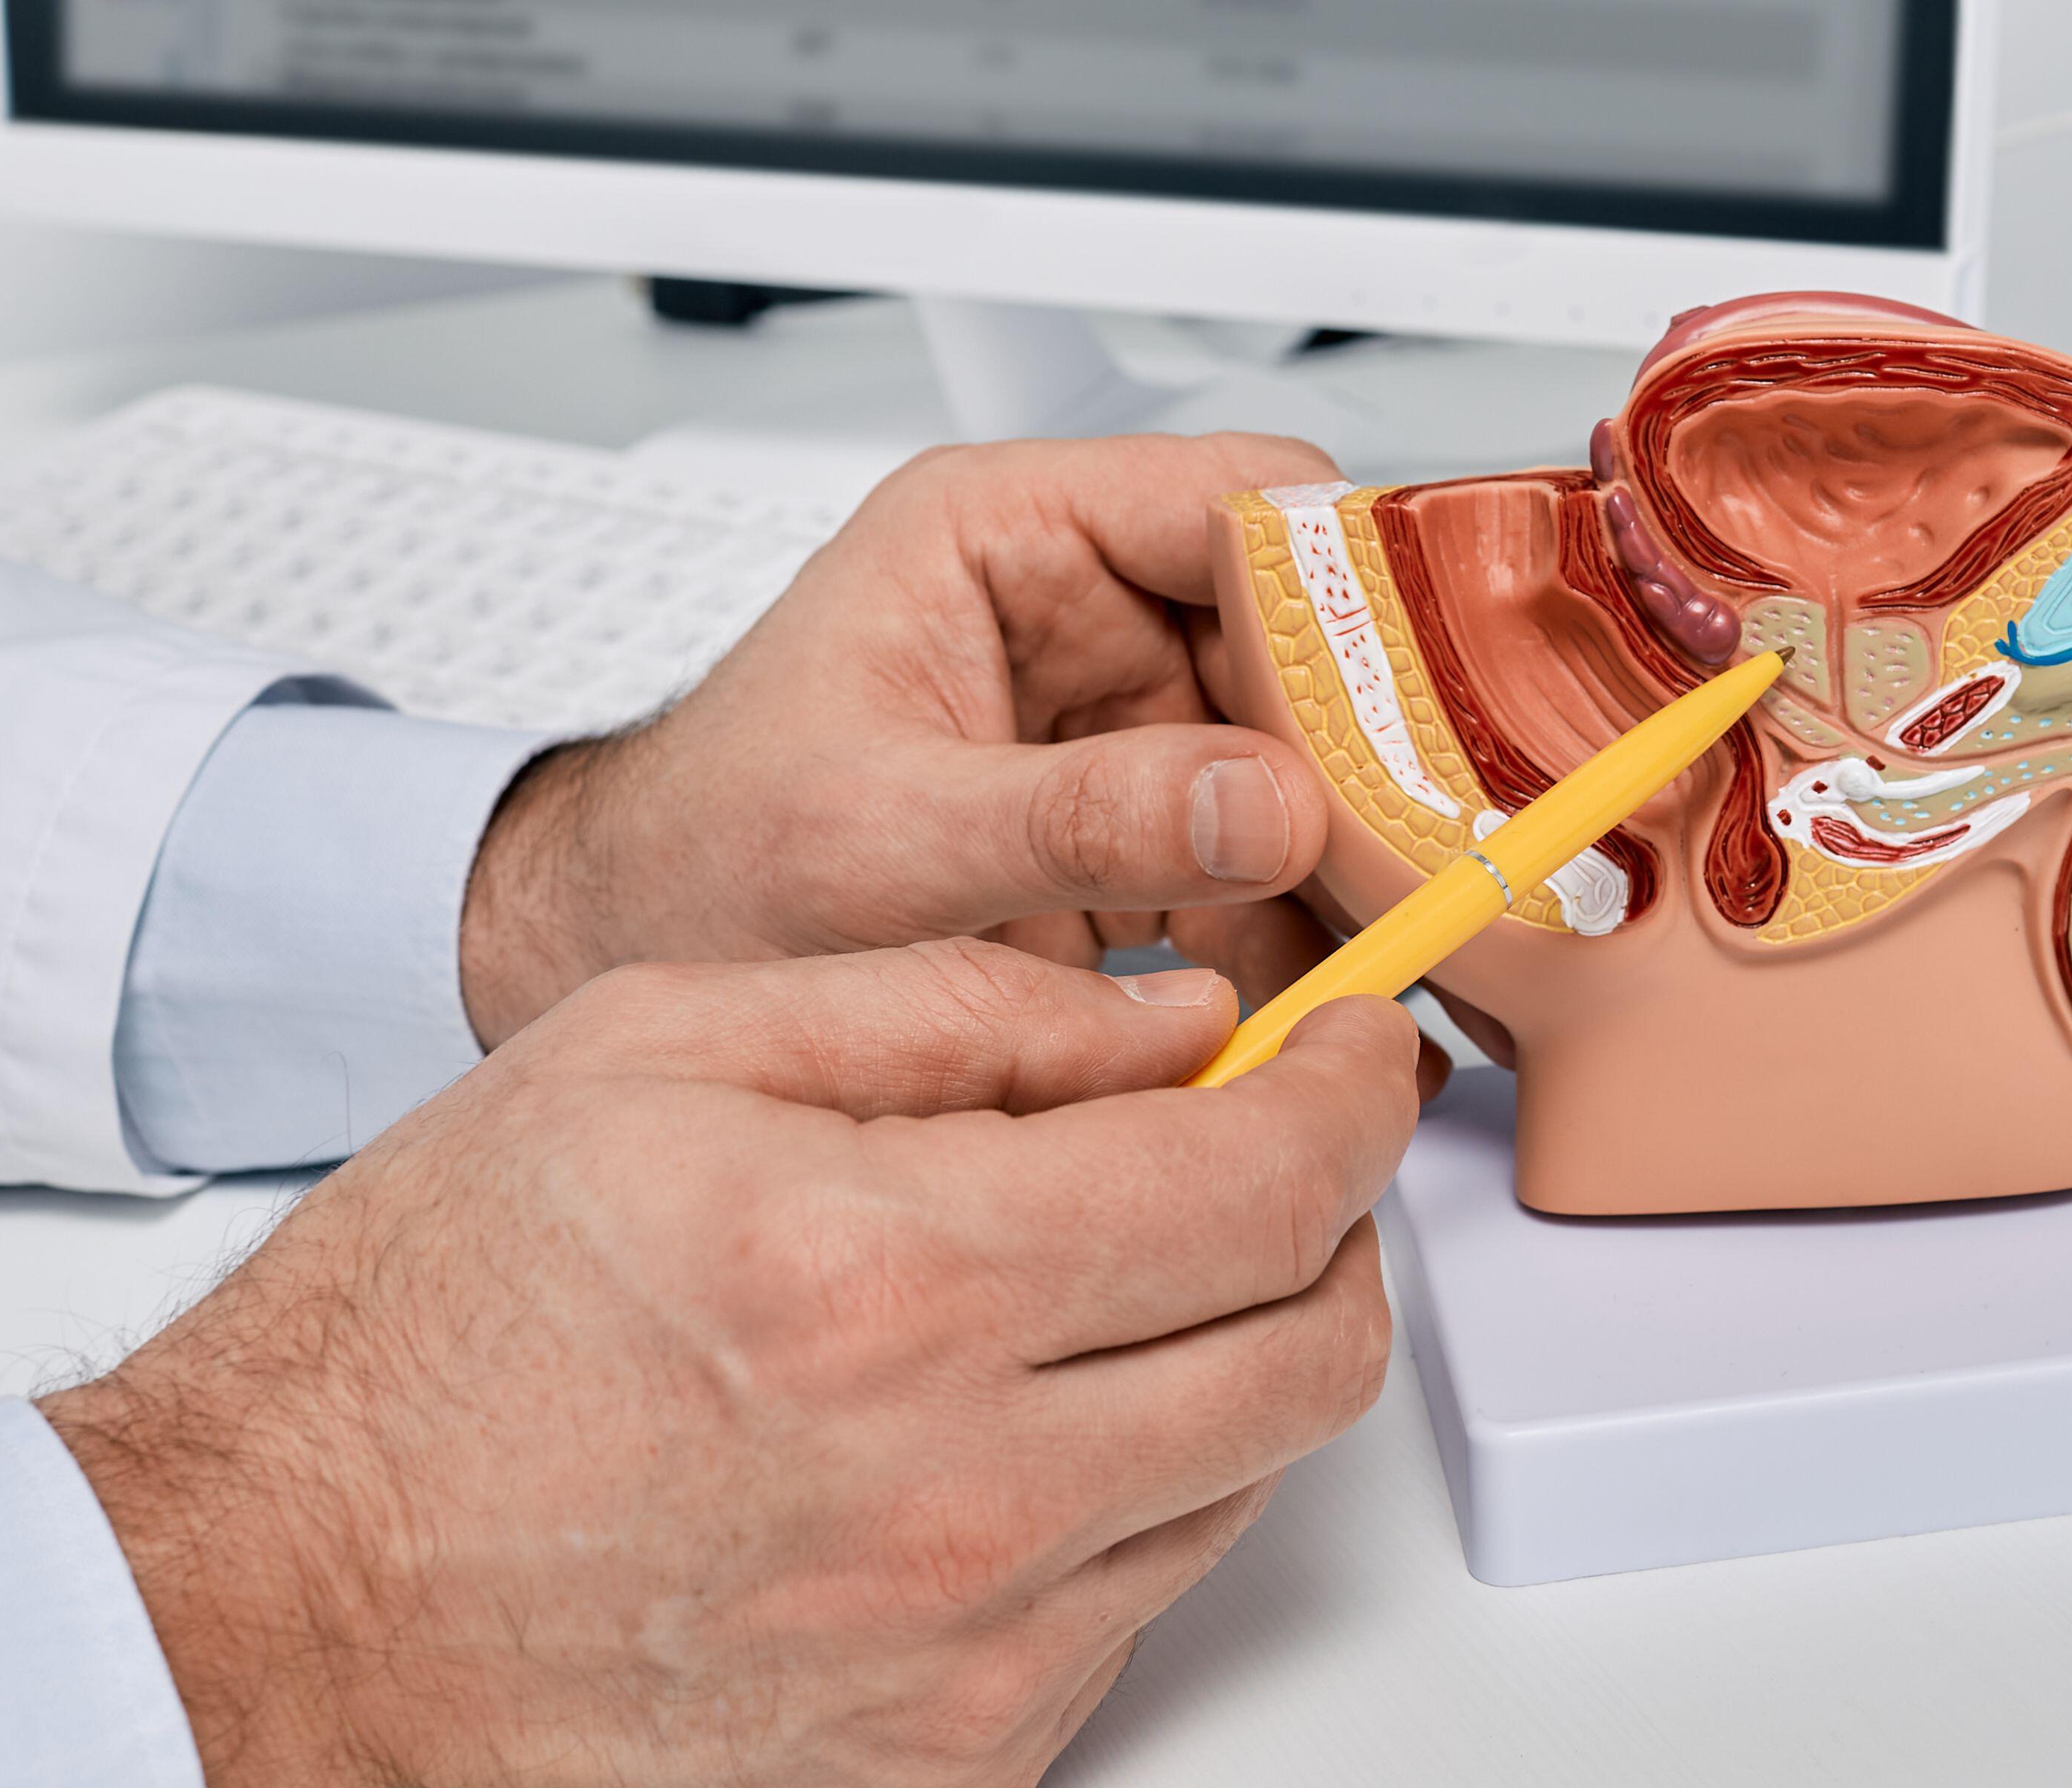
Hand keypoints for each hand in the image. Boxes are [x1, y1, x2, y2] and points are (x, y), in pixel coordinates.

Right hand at [37, 940, 1421, 1787]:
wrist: (276, 1602)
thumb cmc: (432, 1326)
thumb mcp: (662, 1046)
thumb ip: (962, 1013)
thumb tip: (1187, 1028)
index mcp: (899, 1286)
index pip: (1274, 1184)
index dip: (1354, 1096)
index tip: (1351, 1057)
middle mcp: (966, 1497)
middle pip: (1316, 1351)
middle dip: (1329, 1231)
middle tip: (1260, 1169)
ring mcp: (970, 1664)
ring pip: (1242, 1486)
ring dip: (1216, 1372)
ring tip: (1079, 1307)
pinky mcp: (950, 1779)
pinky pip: (1130, 1624)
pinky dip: (1104, 1519)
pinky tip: (974, 1459)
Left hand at [456, 433, 1353, 1045]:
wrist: (635, 966)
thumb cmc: (702, 865)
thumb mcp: (880, 841)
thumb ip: (1072, 819)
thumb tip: (1255, 804)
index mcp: (1008, 535)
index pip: (1239, 501)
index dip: (1349, 590)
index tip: (1421, 699)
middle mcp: (1083, 610)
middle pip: (1304, 642)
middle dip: (1371, 754)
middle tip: (1436, 852)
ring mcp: (1119, 725)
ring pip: (1306, 762)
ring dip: (1350, 861)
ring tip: (1403, 944)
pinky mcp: (1136, 834)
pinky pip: (1265, 864)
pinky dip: (1305, 939)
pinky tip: (1332, 1001)